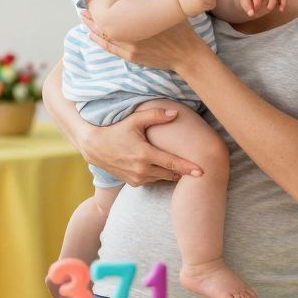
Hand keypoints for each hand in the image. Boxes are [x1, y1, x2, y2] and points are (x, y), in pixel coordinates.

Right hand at [79, 108, 201, 185]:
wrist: (94, 147)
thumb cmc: (115, 130)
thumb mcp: (134, 120)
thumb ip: (155, 115)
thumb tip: (176, 113)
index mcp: (145, 154)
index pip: (172, 163)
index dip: (189, 167)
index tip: (203, 171)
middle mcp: (142, 170)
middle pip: (171, 174)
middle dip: (184, 172)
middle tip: (197, 168)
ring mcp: (137, 178)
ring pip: (163, 178)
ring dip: (172, 173)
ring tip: (183, 168)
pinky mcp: (133, 183)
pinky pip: (153, 181)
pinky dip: (160, 175)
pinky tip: (163, 167)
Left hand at [81, 8, 205, 72]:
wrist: (187, 54)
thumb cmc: (179, 29)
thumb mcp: (166, 4)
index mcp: (137, 22)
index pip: (112, 12)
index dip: (99, 6)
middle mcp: (130, 36)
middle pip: (105, 25)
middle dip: (93, 17)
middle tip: (83, 8)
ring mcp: (130, 49)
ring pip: (105, 38)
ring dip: (93, 29)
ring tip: (84, 19)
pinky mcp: (133, 57)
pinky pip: (111, 50)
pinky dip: (100, 42)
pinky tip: (93, 36)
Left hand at [237, 0, 284, 18]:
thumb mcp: (244, 2)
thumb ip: (247, 8)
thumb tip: (251, 13)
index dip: (257, 2)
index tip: (255, 9)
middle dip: (266, 3)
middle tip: (261, 10)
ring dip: (273, 3)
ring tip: (268, 9)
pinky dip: (283, 4)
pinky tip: (281, 10)